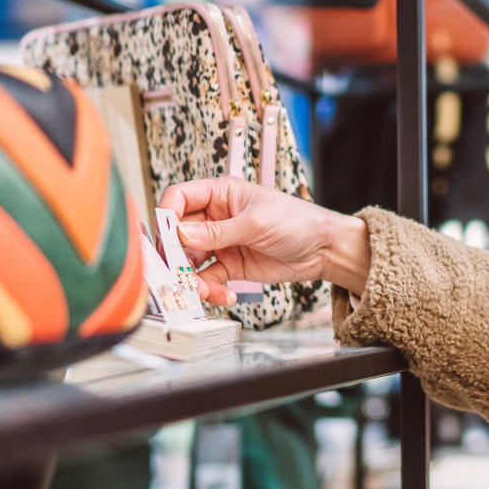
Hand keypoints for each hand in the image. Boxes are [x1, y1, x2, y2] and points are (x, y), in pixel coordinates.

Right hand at [158, 178, 369, 307]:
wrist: (323, 249)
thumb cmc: (297, 221)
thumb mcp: (256, 222)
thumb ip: (218, 231)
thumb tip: (181, 233)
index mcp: (221, 193)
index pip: (179, 198)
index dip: (167, 215)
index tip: (166, 237)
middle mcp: (215, 217)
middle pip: (177, 233)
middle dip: (175, 256)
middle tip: (176, 273)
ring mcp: (220, 242)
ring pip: (189, 260)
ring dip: (191, 278)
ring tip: (202, 291)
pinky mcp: (228, 265)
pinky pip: (207, 279)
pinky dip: (210, 290)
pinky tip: (225, 295)